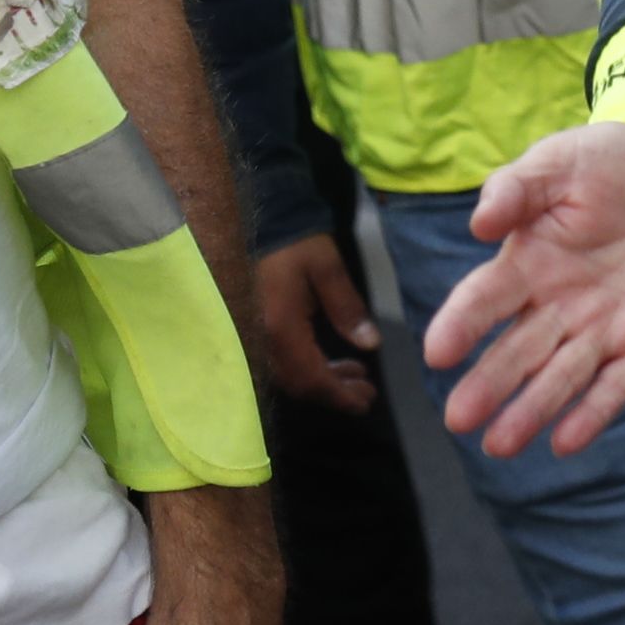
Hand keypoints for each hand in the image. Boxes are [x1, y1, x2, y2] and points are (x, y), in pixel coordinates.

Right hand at [250, 234, 380, 414]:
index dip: (339, 394)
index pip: (310, 377)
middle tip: (367, 391)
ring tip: (356, 375)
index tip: (365, 400)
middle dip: (334, 393)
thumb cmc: (295, 243)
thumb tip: (370, 344)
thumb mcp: (327, 267)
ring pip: (289, 377)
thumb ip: (347, 307)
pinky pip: (281, 363)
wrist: (260, 224)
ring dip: (323, 382)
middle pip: (298, 384)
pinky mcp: (254, 332)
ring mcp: (254, 339)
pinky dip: (308, 369)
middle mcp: (260, 341)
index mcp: (279, 328)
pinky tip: (329, 362)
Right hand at [420, 123, 624, 459]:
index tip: (437, 352)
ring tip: (500, 444)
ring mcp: (600, 330)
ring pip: (560, 378)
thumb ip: (517, 189)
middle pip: (518, 351)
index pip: (485, 300)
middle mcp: (556, 306)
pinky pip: (616, 385)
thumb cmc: (610, 163)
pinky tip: (566, 442)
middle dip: (489, 385)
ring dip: (530, 411)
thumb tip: (480, 223)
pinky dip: (593, 414)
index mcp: (527, 263)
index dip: (461, 325)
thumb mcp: (560, 161)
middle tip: (458, 419)